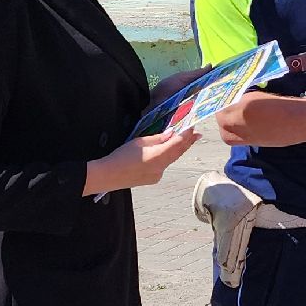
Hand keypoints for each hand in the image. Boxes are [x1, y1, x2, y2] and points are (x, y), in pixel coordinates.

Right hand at [85, 130, 199, 195]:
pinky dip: (168, 157)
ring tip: (188, 141)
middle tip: (197, 134)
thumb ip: (157, 138)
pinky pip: (164, 166)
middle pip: (178, 152)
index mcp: (159, 156)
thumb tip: (171, 133)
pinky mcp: (153, 179)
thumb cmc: (121, 156)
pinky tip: (168, 152)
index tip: (192, 126)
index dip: (186, 134)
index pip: (177, 143)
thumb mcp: (139, 142)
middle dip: (188, 143)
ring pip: (172, 160)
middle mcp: (162, 167)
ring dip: (179, 150)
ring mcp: (158, 174)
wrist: (108, 176)